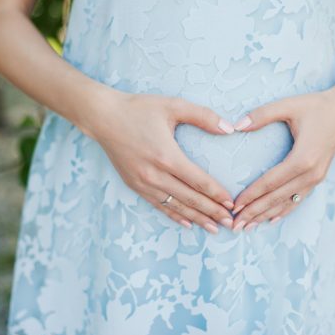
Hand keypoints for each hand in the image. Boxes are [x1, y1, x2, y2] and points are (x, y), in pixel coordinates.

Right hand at [79, 91, 236, 233]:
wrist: (102, 117)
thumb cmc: (138, 109)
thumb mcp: (172, 105)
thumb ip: (203, 116)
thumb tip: (229, 128)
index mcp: (167, 156)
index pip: (198, 181)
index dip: (217, 194)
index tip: (232, 203)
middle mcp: (155, 174)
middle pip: (190, 198)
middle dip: (212, 212)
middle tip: (230, 223)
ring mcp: (143, 183)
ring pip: (175, 206)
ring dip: (196, 218)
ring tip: (213, 228)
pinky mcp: (134, 185)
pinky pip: (158, 205)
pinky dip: (174, 215)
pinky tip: (187, 223)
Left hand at [230, 88, 334, 231]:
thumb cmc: (316, 105)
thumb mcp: (288, 105)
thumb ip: (262, 115)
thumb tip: (237, 125)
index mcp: (302, 158)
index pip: (270, 182)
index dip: (251, 195)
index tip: (234, 206)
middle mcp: (311, 173)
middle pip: (276, 198)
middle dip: (254, 212)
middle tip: (235, 225)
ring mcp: (316, 177)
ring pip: (287, 202)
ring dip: (266, 215)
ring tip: (247, 227)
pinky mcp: (318, 177)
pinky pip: (298, 199)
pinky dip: (284, 210)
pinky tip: (271, 219)